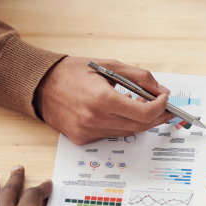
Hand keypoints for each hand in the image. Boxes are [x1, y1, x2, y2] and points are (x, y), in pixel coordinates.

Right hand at [34, 57, 174, 144]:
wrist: (39, 85)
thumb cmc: (73, 72)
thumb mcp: (109, 65)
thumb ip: (140, 78)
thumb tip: (161, 91)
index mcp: (102, 99)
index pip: (144, 113)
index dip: (161, 107)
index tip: (165, 99)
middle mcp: (94, 120)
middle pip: (140, 126)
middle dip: (157, 116)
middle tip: (163, 106)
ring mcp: (88, 132)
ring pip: (128, 132)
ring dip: (139, 120)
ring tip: (140, 105)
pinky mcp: (82, 139)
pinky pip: (112, 135)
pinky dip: (121, 124)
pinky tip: (119, 112)